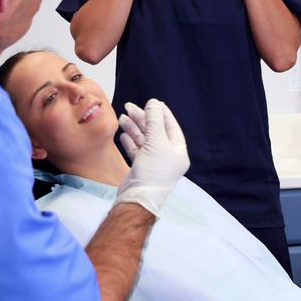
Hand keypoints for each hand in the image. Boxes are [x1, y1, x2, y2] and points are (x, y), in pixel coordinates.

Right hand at [114, 99, 189, 216]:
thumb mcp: (156, 142)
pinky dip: (130, 141)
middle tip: (129, 106)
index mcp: (177, 151)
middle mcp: (167, 156)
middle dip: (143, 119)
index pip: (171, 127)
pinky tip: (123, 134)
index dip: (162, 113)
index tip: (152, 102)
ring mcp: (154, 162)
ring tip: (122, 117)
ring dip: (134, 128)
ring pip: (144, 140)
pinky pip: (137, 150)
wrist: (138, 198)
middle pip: (155, 131)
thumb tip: (154, 103)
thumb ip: (154, 121)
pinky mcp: (142, 167)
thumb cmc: (152, 170)